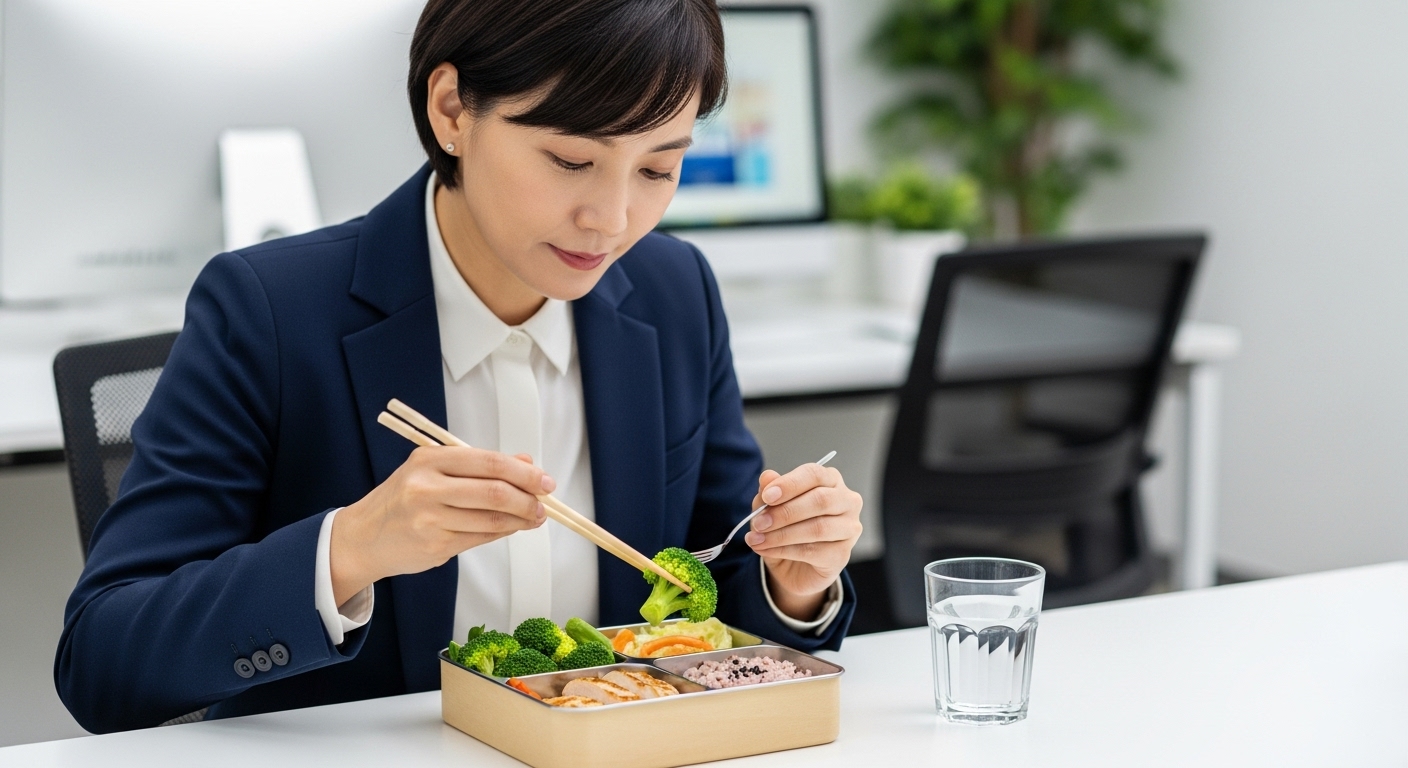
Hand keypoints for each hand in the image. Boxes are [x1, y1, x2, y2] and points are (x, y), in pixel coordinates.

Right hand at [329, 447, 553, 604]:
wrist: (363, 537)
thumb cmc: (403, 499)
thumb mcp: (434, 470)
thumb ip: (480, 466)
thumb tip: (526, 464)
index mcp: (430, 460)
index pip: (489, 462)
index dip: (523, 473)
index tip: (544, 481)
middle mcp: (427, 487)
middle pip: (494, 492)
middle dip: (528, 498)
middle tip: (544, 502)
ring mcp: (430, 519)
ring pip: (492, 519)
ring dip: (521, 519)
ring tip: (534, 517)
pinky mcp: (436, 545)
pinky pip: (481, 538)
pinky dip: (503, 532)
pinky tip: (512, 527)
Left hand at [744, 462, 862, 620]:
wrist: (795, 566)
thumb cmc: (787, 527)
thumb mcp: (771, 508)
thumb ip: (769, 493)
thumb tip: (767, 478)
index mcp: (831, 480)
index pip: (814, 474)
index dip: (789, 484)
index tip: (767, 496)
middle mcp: (847, 501)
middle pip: (820, 500)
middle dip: (785, 512)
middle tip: (758, 523)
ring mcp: (849, 529)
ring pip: (818, 528)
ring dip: (782, 534)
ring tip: (757, 539)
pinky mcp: (842, 555)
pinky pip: (813, 551)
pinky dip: (784, 550)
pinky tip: (766, 550)